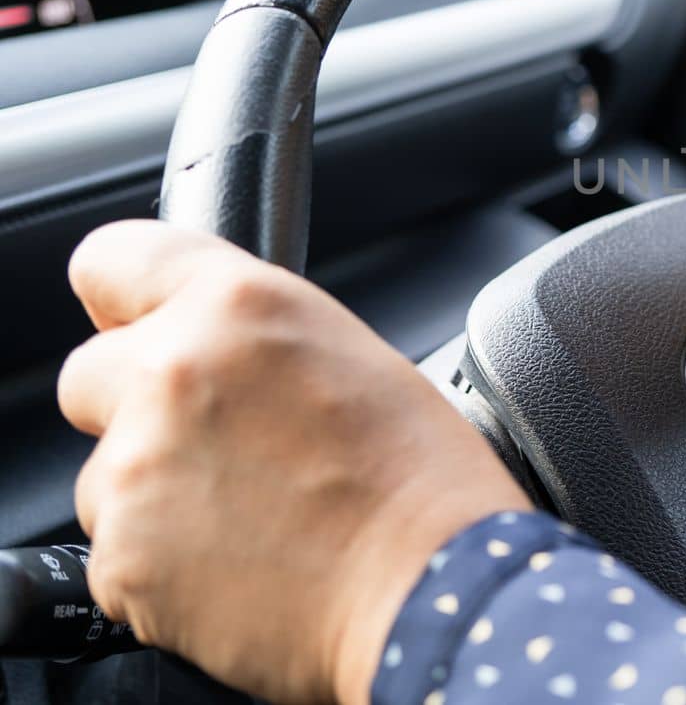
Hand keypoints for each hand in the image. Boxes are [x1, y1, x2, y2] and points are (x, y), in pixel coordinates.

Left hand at [58, 222, 531, 704]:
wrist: (431, 591)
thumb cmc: (421, 478)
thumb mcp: (350, 354)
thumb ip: (252, 337)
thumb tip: (202, 348)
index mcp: (238, 306)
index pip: (110, 259)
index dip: (123, 301)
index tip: (135, 326)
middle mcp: (171, 372)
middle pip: (89, 375)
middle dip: (136, 406)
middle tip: (223, 442)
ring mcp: (134, 468)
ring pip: (103, 472)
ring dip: (154, 490)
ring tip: (253, 513)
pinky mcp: (122, 556)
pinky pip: (118, 549)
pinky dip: (163, 560)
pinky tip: (244, 559)